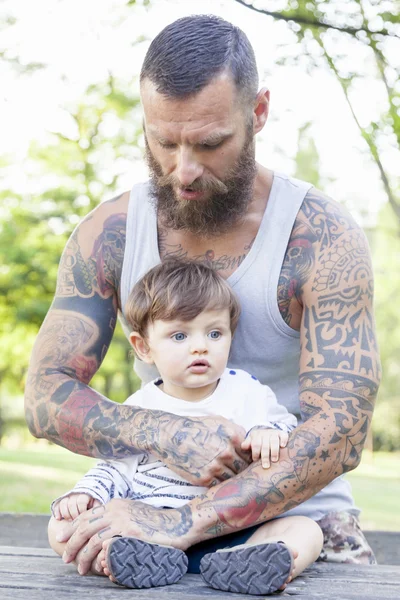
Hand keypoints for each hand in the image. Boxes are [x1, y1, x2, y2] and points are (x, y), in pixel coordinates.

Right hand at [53, 493, 100, 520]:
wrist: (89, 498)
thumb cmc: (94, 505)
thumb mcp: (97, 505)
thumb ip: (97, 509)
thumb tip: (95, 515)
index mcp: (86, 495)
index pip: (81, 502)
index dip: (81, 511)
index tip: (84, 518)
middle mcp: (76, 494)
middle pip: (71, 503)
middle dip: (73, 514)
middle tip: (76, 521)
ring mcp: (68, 497)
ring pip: (63, 503)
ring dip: (66, 514)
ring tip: (70, 520)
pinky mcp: (62, 502)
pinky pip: (57, 505)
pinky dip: (57, 512)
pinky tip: (59, 519)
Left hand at [57, 499, 192, 574]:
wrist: (178, 524)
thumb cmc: (156, 524)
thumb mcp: (133, 515)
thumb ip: (117, 520)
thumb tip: (100, 533)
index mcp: (115, 504)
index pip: (87, 515)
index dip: (71, 527)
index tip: (60, 537)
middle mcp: (116, 509)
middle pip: (85, 526)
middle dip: (70, 543)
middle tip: (64, 557)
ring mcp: (122, 519)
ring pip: (92, 538)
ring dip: (82, 556)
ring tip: (79, 569)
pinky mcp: (130, 531)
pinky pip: (106, 545)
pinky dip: (97, 558)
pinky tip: (96, 567)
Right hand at [156, 415, 251, 485]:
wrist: (171, 436)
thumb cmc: (196, 427)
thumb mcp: (219, 421)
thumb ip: (236, 431)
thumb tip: (248, 443)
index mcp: (233, 437)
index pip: (251, 454)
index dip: (250, 460)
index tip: (248, 463)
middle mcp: (227, 453)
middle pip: (244, 469)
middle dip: (244, 472)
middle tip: (242, 475)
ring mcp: (216, 467)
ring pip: (233, 480)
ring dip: (233, 480)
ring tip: (232, 481)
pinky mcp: (204, 479)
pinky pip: (219, 486)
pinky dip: (221, 486)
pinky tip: (220, 483)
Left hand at [241, 428, 288, 467]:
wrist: (267, 433)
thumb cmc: (258, 442)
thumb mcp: (251, 441)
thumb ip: (246, 444)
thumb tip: (243, 446)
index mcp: (256, 435)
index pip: (255, 444)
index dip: (255, 453)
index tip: (255, 460)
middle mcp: (265, 433)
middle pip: (265, 445)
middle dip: (265, 456)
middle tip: (265, 466)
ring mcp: (274, 433)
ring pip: (274, 441)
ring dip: (274, 451)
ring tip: (274, 460)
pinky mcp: (282, 433)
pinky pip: (284, 435)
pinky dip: (283, 440)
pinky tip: (283, 446)